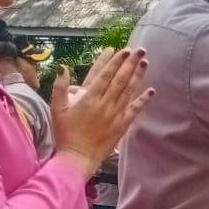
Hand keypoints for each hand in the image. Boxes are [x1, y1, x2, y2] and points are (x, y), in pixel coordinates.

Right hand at [52, 49, 151, 173]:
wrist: (77, 158)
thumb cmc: (65, 133)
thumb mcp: (57, 108)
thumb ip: (60, 87)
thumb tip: (63, 67)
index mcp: (88, 97)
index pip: (104, 74)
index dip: (114, 61)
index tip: (122, 50)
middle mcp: (104, 103)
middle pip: (120, 79)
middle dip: (130, 63)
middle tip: (140, 50)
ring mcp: (114, 114)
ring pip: (128, 91)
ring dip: (137, 76)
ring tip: (145, 62)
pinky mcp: (121, 125)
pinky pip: (134, 110)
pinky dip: (143, 100)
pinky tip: (151, 90)